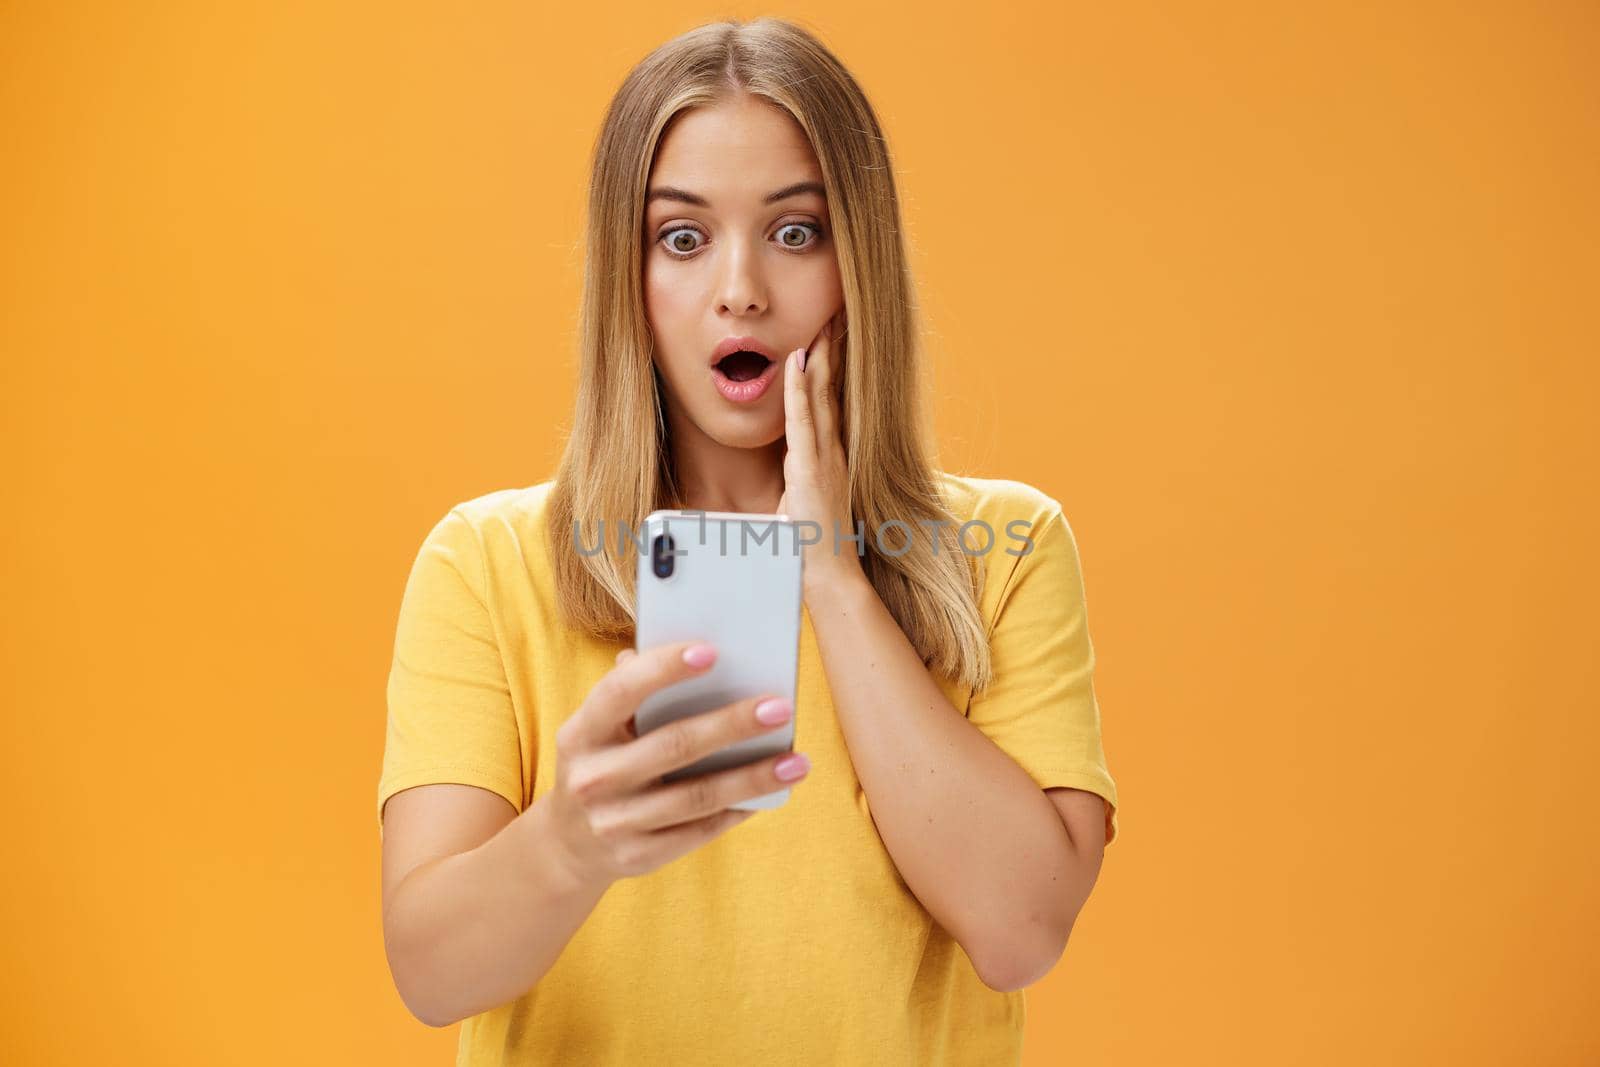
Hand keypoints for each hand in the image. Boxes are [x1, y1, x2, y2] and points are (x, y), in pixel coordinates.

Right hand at [543, 642, 811, 889]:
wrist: (568, 846)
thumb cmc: (601, 763)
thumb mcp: (599, 728)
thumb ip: (633, 690)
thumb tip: (690, 651)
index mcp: (581, 733)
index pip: (621, 692)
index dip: (664, 669)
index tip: (712, 652)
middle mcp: (593, 779)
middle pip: (673, 746)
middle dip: (731, 725)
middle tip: (780, 708)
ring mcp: (614, 823)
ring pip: (696, 797)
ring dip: (751, 778)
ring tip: (797, 762)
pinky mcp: (638, 857)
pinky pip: (699, 831)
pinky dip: (738, 810)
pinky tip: (771, 795)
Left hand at [777, 310, 865, 598]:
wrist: (831, 576)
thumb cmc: (812, 547)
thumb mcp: (799, 509)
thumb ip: (792, 491)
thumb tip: (775, 490)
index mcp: (830, 458)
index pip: (829, 402)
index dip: (830, 367)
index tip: (830, 336)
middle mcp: (833, 451)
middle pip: (830, 389)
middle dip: (832, 349)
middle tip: (835, 312)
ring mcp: (824, 457)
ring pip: (821, 395)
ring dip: (820, 356)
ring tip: (823, 321)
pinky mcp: (811, 467)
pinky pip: (802, 418)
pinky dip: (798, 387)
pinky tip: (796, 360)